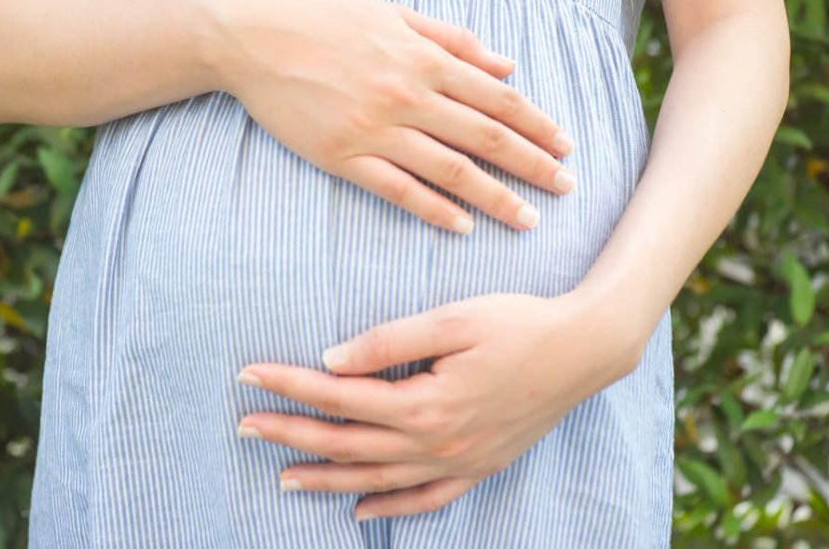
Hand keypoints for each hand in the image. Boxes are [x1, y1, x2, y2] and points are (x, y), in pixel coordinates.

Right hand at [209, 0, 576, 232]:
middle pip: (485, 137)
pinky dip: (434, 210)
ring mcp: (377, 129)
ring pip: (451, 170)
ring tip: (528, 219)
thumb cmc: (327, 19)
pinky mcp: (345, 156)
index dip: (536, 124)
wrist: (256, 36)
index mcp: (424, 58)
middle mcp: (409, 95)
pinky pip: (399, 190)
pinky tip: (462, 226)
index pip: (497, 98)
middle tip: (566, 187)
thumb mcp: (395, 15)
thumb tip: (505, 66)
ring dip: (495, 197)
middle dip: (532, 164)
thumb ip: (453, 40)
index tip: (565, 146)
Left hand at [233, 291, 645, 520]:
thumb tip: (331, 362)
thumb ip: (388, 341)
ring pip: (376, 480)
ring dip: (326, 479)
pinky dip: (390, 507)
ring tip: (283, 476)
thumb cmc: (519, 323)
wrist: (585, 351)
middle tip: (244, 425)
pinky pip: (426, 500)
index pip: (338, 398)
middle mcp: (436, 442)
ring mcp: (458, 462)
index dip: (288, 387)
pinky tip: (361, 510)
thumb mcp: (453, 319)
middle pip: (346, 444)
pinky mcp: (478, 468)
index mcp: (424, 403)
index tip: (248, 376)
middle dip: (290, 435)